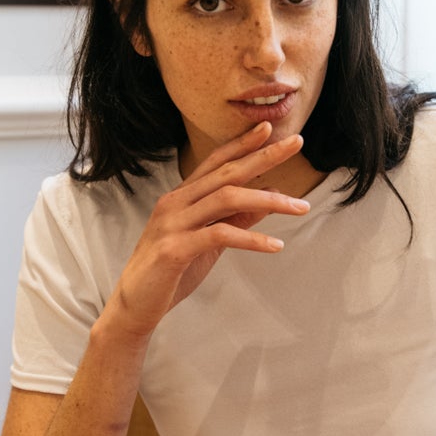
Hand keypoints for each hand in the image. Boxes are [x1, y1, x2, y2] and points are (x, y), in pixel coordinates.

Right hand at [106, 123, 311, 339]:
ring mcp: (173, 224)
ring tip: (300, 206)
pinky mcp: (175, 249)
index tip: (269, 128)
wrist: (134, 306)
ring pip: (226, 198)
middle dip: (263, 156)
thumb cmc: (170, 272)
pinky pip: (219, 235)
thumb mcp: (209, 242)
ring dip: (268, 200)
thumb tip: (270, 198)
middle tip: (296, 143)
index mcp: (181, 198)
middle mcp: (175, 203)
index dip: (242, 144)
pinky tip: (275, 245)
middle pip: (226, 172)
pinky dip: (251, 238)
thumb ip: (236, 220)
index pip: (215, 162)